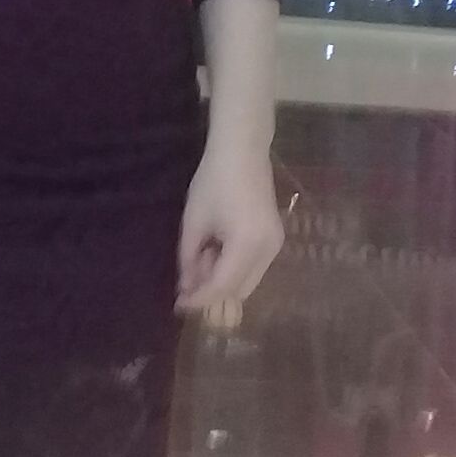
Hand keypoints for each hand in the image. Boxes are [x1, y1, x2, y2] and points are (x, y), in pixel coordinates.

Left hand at [176, 142, 283, 314]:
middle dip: (211, 291)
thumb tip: (186, 286)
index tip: (179, 306)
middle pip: (238, 290)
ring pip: (247, 281)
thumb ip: (189, 258)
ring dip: (222, 280)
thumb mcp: (194, 221)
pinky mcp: (276, 238)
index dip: (199, 299)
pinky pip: (254, 267)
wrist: (242, 150)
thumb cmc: (213, 180)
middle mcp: (268, 250)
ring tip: (201, 256)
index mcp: (247, 244)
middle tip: (188, 278)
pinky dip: (234, 268)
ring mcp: (276, 245)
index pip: (221, 286)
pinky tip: (216, 250)